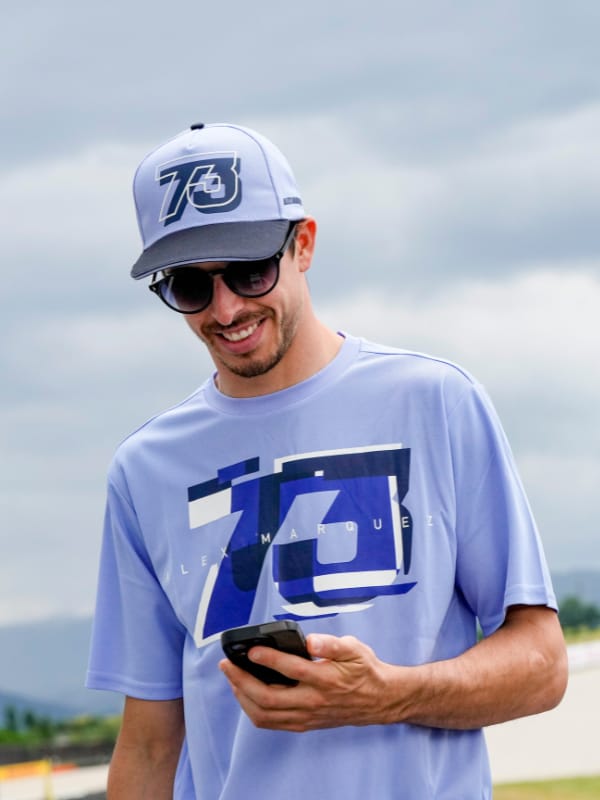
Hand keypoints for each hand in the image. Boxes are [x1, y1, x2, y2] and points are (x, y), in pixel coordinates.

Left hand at [219, 633, 398, 731]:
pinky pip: (271, 723)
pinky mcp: (304, 723)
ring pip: (265, 714)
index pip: (290, 669)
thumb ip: (331, 644)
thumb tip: (311, 641)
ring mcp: (307, 716)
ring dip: (243, 696)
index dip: (267, 658)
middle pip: (268, 697)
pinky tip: (246, 695)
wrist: (380, 699)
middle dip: (242, 680)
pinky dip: (253, 710)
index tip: (251, 649)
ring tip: (233, 678)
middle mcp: (313, 701)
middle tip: (228, 664)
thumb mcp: (354, 648)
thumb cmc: (364, 670)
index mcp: (325, 679)